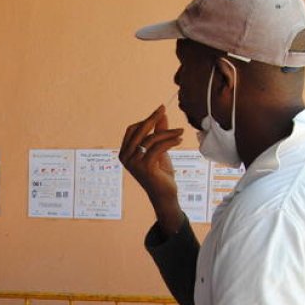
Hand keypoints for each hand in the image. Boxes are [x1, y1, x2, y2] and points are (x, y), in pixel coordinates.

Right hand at [119, 105, 184, 228]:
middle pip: (139, 131)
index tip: (159, 111)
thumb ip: (158, 133)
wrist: (164, 195)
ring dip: (167, 133)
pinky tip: (179, 140)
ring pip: (151, 139)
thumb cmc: (160, 173)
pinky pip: (158, 148)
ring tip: (180, 132)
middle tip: (163, 109)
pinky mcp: (145, 167)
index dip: (145, 120)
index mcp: (124, 153)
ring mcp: (134, 163)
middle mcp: (126, 157)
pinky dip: (170, 142)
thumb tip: (161, 115)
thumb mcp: (158, 150)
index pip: (132, 130)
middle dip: (152, 118)